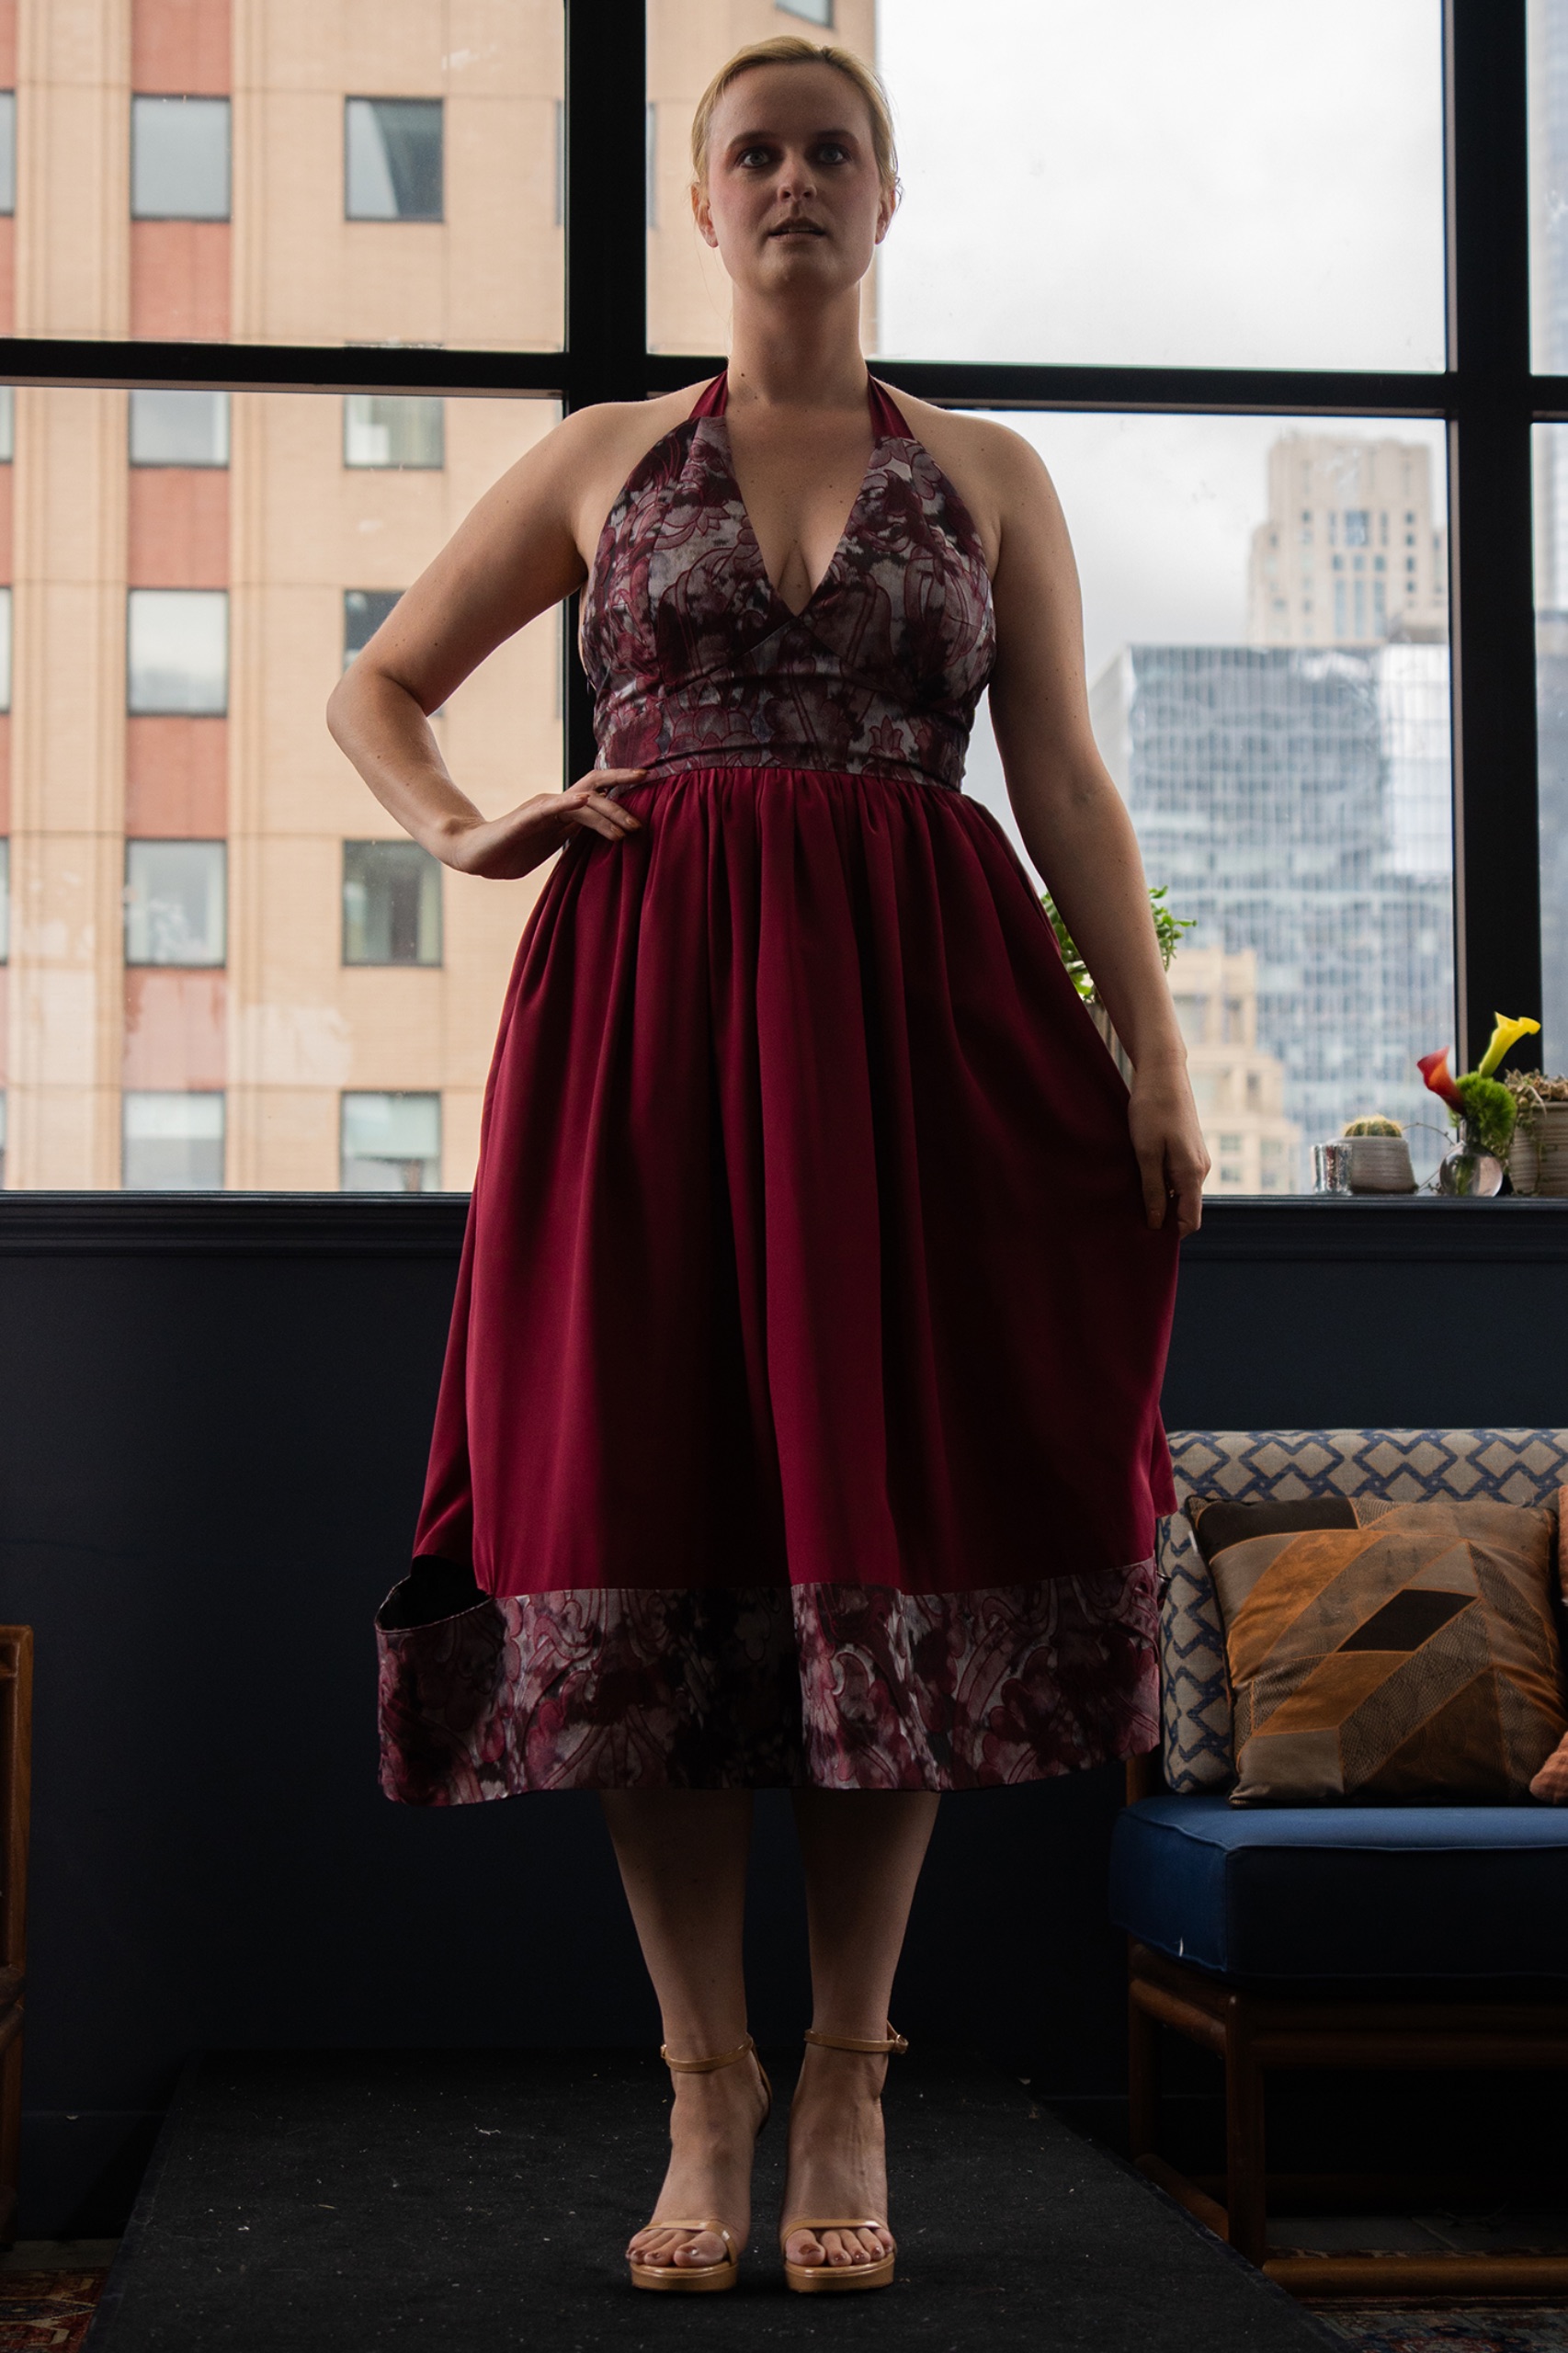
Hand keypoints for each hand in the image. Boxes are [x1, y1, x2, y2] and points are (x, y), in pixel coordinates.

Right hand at [437, 768, 648, 878]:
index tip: (649, 786)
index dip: (623, 789)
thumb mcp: (553, 846)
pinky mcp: (527, 817)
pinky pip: (552, 807)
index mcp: (564, 812)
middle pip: (596, 789)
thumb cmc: (512, 852)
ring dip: (607, 814)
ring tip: (627, 827)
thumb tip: (605, 837)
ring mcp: (543, 808)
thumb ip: (575, 838)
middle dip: (623, 797)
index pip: (599, 794)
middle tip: (644, 819)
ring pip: (582, 802)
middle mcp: (557, 804)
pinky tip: (585, 802)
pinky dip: (569, 804)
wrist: (476, 855)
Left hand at [1127, 1063, 1209, 1235]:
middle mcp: (1200, 1169)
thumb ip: (1153, 1189)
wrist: (1163, 1072)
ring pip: (1180, 1192)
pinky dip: (1162, 1182)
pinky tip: (1140, 1175)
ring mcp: (1196, 1158)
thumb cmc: (1151, 1110)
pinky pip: (1178, 1176)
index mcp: (1192, 1174)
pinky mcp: (1188, 1148)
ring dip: (1160, 1198)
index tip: (1145, 1237)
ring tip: (1132, 1195)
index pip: (1190, 1220)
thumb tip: (1156, 1223)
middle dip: (1163, 1217)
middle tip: (1131, 1218)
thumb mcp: (1146, 1152)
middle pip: (1185, 1208)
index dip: (1170, 1234)